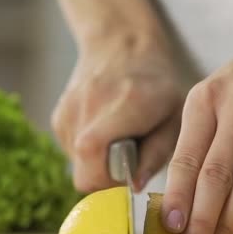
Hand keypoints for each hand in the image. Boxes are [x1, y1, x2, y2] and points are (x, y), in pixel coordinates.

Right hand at [52, 37, 183, 192]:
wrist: (121, 46)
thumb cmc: (157, 86)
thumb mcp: (174, 119)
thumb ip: (156, 154)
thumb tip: (134, 186)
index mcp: (126, 104)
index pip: (93, 153)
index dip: (110, 179)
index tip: (130, 173)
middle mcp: (90, 106)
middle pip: (83, 174)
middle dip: (105, 179)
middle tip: (126, 161)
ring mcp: (69, 111)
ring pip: (77, 166)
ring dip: (98, 164)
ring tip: (117, 139)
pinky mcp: (58, 118)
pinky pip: (71, 153)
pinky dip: (88, 152)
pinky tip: (104, 131)